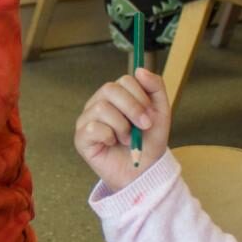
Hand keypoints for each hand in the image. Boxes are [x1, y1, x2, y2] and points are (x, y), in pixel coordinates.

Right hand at [74, 67, 172, 192]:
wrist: (143, 172)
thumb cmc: (149, 142)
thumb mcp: (160, 113)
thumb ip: (155, 87)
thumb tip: (139, 69)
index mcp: (117, 96)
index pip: (124, 80)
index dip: (140, 96)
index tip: (151, 116)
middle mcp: (99, 103)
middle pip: (110, 89)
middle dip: (132, 108)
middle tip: (144, 126)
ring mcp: (88, 119)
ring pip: (102, 108)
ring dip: (122, 126)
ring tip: (128, 139)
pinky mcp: (81, 137)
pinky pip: (93, 127)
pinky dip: (109, 137)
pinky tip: (112, 144)